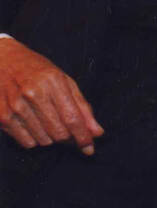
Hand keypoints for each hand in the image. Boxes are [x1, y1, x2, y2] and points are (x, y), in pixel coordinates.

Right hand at [0, 38, 103, 153]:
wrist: (3, 61)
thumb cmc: (37, 70)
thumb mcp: (64, 80)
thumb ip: (82, 106)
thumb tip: (97, 132)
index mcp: (53, 82)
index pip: (72, 118)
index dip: (83, 136)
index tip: (89, 147)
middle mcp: (34, 94)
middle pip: (59, 133)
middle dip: (68, 137)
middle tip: (68, 129)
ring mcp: (16, 107)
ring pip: (44, 141)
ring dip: (51, 137)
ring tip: (47, 119)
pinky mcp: (3, 117)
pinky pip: (27, 143)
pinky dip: (35, 138)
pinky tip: (33, 123)